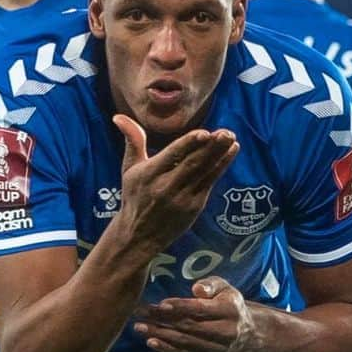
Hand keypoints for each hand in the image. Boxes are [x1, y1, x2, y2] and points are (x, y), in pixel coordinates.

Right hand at [114, 115, 238, 253]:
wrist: (138, 235)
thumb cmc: (134, 196)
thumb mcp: (129, 168)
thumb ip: (133, 140)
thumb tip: (119, 116)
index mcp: (149, 175)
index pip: (172, 157)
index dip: (188, 144)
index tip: (204, 133)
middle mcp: (166, 187)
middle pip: (193, 164)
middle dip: (211, 148)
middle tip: (227, 133)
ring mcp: (183, 198)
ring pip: (205, 173)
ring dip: (221, 155)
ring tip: (232, 139)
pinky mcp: (194, 207)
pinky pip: (210, 182)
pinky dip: (221, 166)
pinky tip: (231, 152)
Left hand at [134, 276, 253, 351]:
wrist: (246, 332)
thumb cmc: (229, 302)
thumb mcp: (225, 287)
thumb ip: (211, 284)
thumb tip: (196, 289)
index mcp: (229, 310)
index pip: (201, 309)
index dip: (181, 307)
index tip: (160, 304)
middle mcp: (224, 331)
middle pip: (189, 326)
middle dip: (162, 319)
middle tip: (139, 313)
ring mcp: (215, 347)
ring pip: (184, 341)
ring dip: (159, 334)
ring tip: (139, 327)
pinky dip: (166, 348)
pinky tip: (150, 341)